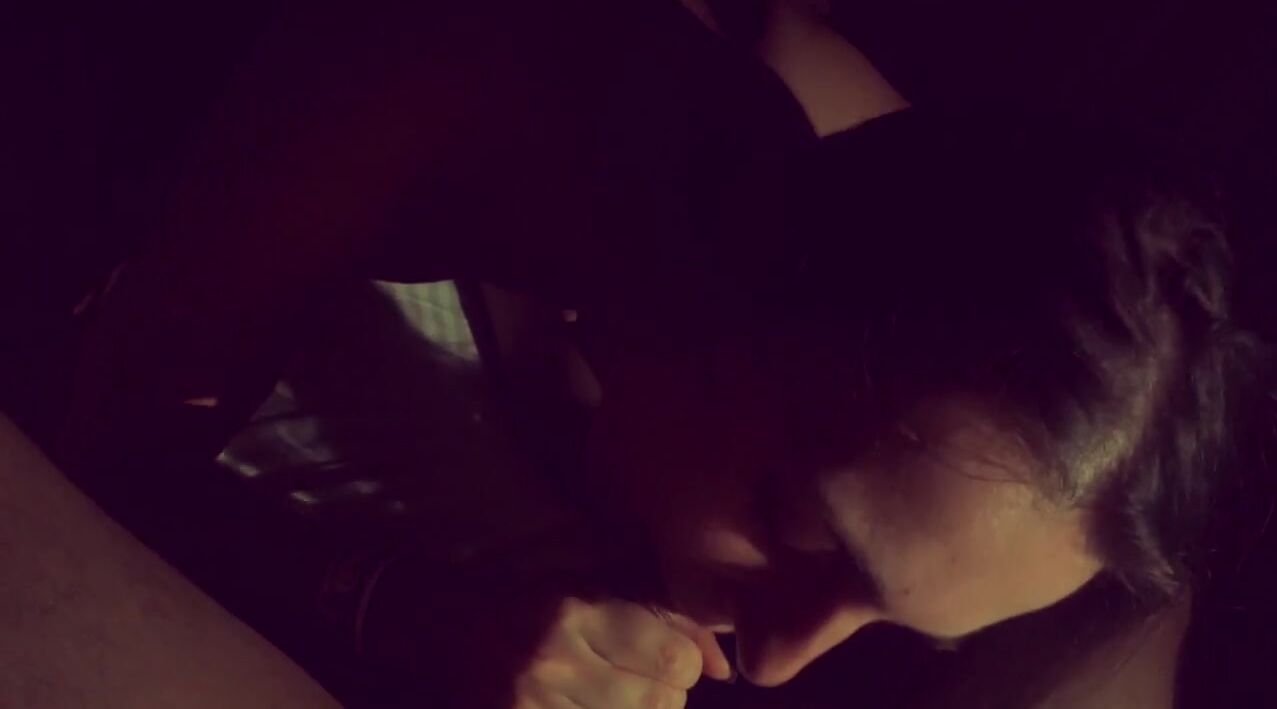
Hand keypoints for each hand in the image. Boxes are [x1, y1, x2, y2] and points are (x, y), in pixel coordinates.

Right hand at [515, 597, 732, 708]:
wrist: (437, 628)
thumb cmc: (526, 596)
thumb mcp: (592, 581)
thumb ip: (662, 613)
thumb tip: (723, 669)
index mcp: (577, 608)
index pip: (674, 660)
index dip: (679, 662)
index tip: (662, 655)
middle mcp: (555, 658)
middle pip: (659, 705)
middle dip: (662, 698)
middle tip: (638, 682)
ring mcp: (530, 702)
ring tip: (609, 695)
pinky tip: (587, 705)